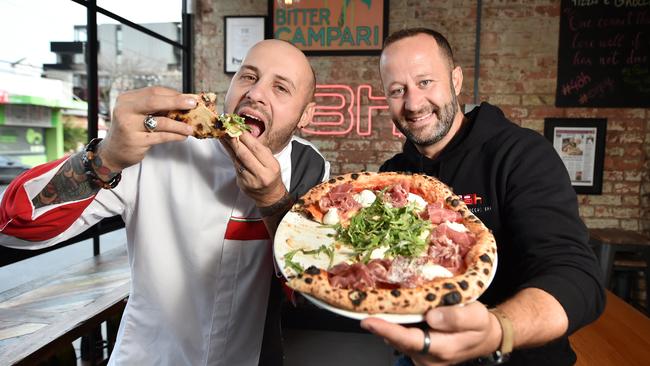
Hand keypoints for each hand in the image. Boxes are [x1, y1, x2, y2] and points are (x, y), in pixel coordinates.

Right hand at [99, 86, 195, 171]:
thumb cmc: (131, 130)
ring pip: (161, 121)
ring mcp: (128, 126)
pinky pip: (161, 136)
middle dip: (177, 102)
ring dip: (180, 125)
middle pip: (154, 101)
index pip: (154, 91)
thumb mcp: (138, 114)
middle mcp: (125, 110)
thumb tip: (184, 102)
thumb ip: (156, 108)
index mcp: (127, 99)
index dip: (173, 94)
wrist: (113, 152)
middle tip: (193, 104)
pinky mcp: (135, 141)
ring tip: (191, 128)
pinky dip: (175, 136)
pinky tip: (183, 136)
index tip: (189, 98)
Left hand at [220, 132, 286, 206]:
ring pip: (237, 160)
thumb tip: (245, 136)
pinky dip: (230, 154)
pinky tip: (226, 146)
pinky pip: (235, 166)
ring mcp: (250, 180)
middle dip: (234, 140)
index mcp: (271, 166)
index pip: (257, 149)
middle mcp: (261, 174)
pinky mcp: (242, 183)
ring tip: (223, 135)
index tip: (238, 127)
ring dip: (228, 146)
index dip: (246, 137)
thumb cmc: (271, 175)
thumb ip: (260, 151)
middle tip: (227, 129)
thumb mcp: (272, 161)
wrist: (270, 195)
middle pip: (245, 154)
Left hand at [361, 302, 500, 365]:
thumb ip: (456, 317)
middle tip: (364, 303)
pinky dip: (392, 325)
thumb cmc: (479, 325)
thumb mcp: (477, 316)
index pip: (408, 340)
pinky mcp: (417, 352)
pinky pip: (400, 338)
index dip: (387, 330)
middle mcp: (427, 357)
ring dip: (385, 323)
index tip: (368, 321)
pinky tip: (389, 311)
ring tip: (374, 304)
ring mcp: (420, 357)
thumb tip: (432, 316)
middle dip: (380, 323)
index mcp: (441, 349)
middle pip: (397, 339)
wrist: (483, 338)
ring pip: (396, 339)